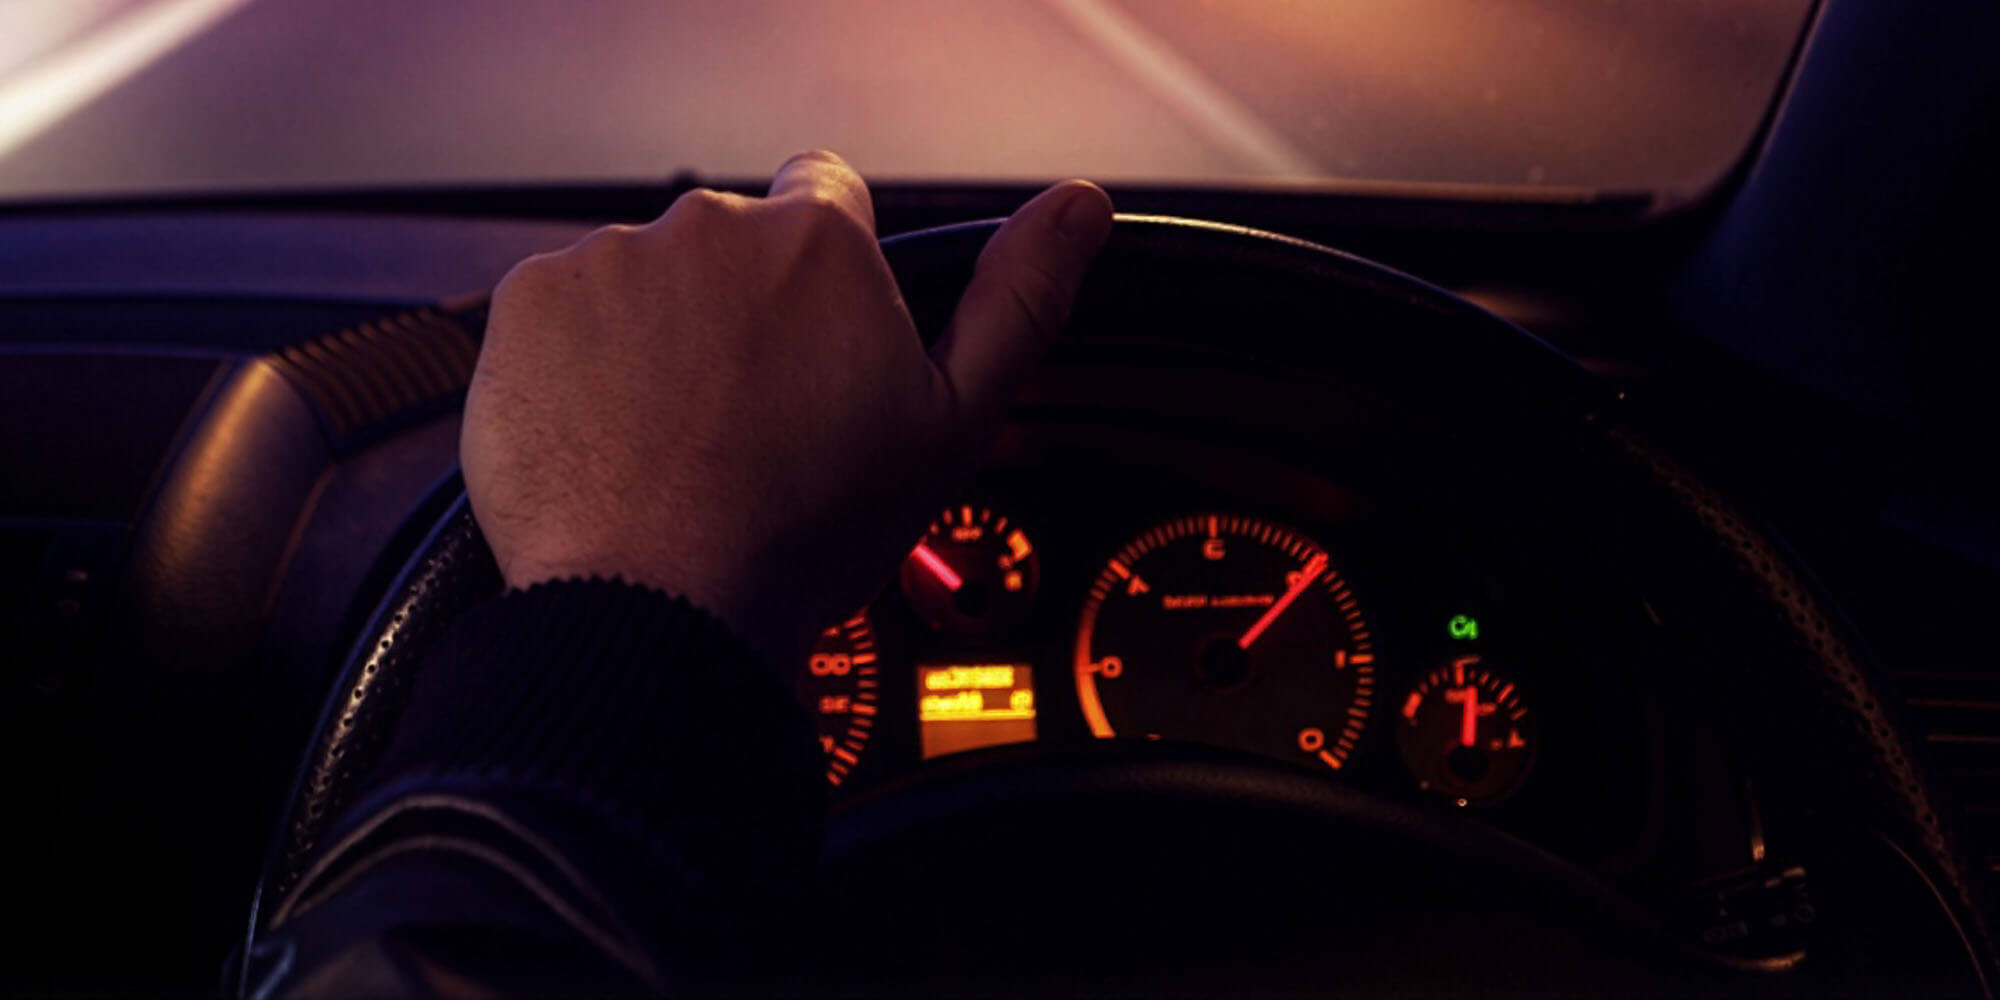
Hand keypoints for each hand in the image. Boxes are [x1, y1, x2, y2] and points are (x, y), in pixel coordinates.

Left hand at [462, 151, 1113, 662]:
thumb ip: (1019, 298)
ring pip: (645, 283)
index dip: (828, 274)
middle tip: (753, 417)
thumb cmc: (806, 531)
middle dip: (741, 310)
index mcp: (818, 242)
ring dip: (659, 338)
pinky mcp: (527, 308)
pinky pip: (561, 316)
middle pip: (732, 246)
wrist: (662, 610)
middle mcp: (709, 230)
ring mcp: (608, 263)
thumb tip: (1080, 209)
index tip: (817, 344)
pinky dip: (580, 365)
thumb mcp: (952, 421)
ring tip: (679, 442)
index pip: (827, 195)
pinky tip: (615, 440)